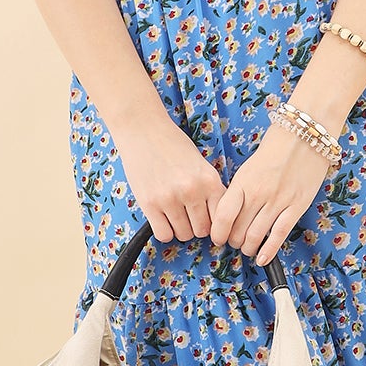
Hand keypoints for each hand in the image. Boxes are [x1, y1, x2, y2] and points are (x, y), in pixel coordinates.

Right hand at [112, 114, 226, 241]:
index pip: (221, 218)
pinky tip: (163, 219)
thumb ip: (211, 190)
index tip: (208, 221)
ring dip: (180, 228)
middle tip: (189, 216)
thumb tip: (217, 220)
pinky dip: (165, 231)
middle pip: (203, 230)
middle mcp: (192, 191)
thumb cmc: (173, 145)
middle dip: (197, 226)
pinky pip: (164, 235)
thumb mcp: (202, 164)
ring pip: (184, 234)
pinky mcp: (149, 204)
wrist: (144, 130)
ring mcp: (170, 198)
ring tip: (175, 214)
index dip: (215, 222)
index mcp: (209, 180)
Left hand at [211, 119, 331, 264]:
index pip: (223, 215)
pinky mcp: (297, 206)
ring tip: (248, 249)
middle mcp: (258, 193)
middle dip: (233, 242)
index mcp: (242, 182)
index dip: (217, 232)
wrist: (305, 134)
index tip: (217, 238)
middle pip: (238, 229)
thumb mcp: (249, 168)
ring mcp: (278, 201)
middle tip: (234, 243)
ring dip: (249, 248)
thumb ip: (239, 191)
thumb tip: (230, 215)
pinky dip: (269, 251)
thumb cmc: (276, 148)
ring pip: (256, 236)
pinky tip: (262, 258)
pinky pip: (279, 234)